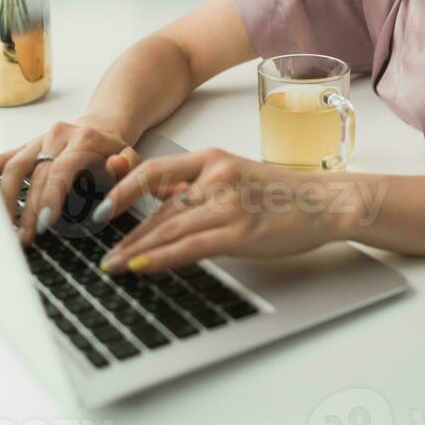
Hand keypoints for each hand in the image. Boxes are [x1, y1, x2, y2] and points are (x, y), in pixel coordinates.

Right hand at [0, 115, 141, 247]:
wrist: (102, 126)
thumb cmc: (115, 151)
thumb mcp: (130, 158)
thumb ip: (126, 165)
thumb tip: (116, 166)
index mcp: (83, 138)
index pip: (62, 169)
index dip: (52, 196)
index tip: (46, 223)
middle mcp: (57, 136)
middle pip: (36, 174)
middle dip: (30, 209)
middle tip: (26, 238)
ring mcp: (38, 140)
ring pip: (14, 167)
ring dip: (6, 199)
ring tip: (5, 228)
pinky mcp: (26, 146)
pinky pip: (3, 159)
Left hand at [91, 147, 350, 275]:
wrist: (324, 202)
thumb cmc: (282, 193)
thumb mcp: (235, 173)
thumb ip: (199, 183)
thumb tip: (161, 196)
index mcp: (212, 159)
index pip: (155, 171)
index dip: (123, 190)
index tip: (101, 209)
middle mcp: (216, 177)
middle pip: (158, 206)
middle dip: (125, 232)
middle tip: (101, 251)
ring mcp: (228, 204)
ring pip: (169, 227)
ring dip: (136, 250)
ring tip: (114, 265)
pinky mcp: (239, 231)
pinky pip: (191, 246)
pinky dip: (161, 257)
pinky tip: (141, 266)